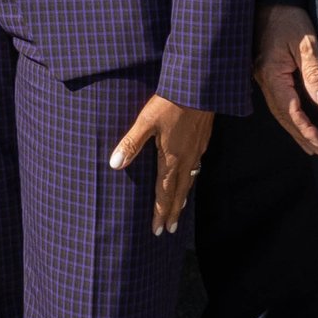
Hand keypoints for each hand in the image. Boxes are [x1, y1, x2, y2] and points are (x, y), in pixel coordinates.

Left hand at [108, 94, 217, 234]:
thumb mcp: (146, 121)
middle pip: (180, 193)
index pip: (164, 193)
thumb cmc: (170, 102)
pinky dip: (191, 179)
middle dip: (174, 212)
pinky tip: (190, 175)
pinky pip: (197, 167)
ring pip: (190, 181)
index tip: (159, 231)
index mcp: (171, 159)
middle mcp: (187, 159)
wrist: (199, 87)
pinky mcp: (203, 140)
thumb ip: (130, 143)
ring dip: (183, 197)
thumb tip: (114, 164)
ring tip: (179, 209)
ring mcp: (197, 150)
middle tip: (171, 230)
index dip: (161, 213)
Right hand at [252, 5, 317, 158]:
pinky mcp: (266, 72)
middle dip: (300, 135)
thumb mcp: (306, 43)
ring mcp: (262, 76)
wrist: (270, 0)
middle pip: (282, 115)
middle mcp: (263, 79)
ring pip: (278, 109)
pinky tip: (295, 120)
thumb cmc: (288, 18)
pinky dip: (288, 115)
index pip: (290, 110)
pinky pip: (277, 100)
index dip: (305, 129)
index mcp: (272, 74)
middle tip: (317, 152)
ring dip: (294, 128)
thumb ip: (314, 73)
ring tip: (308, 144)